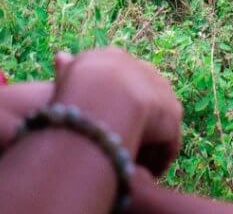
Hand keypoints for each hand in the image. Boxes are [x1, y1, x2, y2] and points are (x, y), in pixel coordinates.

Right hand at [53, 47, 182, 175]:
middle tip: (117, 146)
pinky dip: (156, 160)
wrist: (104, 96)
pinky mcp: (172, 114)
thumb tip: (60, 57)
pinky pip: (166, 141)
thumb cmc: (76, 88)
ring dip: (145, 142)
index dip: (110, 103)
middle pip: (139, 98)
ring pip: (154, 121)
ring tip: (131, 167)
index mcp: (115, 58)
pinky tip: (143, 175)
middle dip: (132, 120)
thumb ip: (66, 70)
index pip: (118, 80)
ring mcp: (160, 90)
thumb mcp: (66, 76)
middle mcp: (142, 68)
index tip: (101, 124)